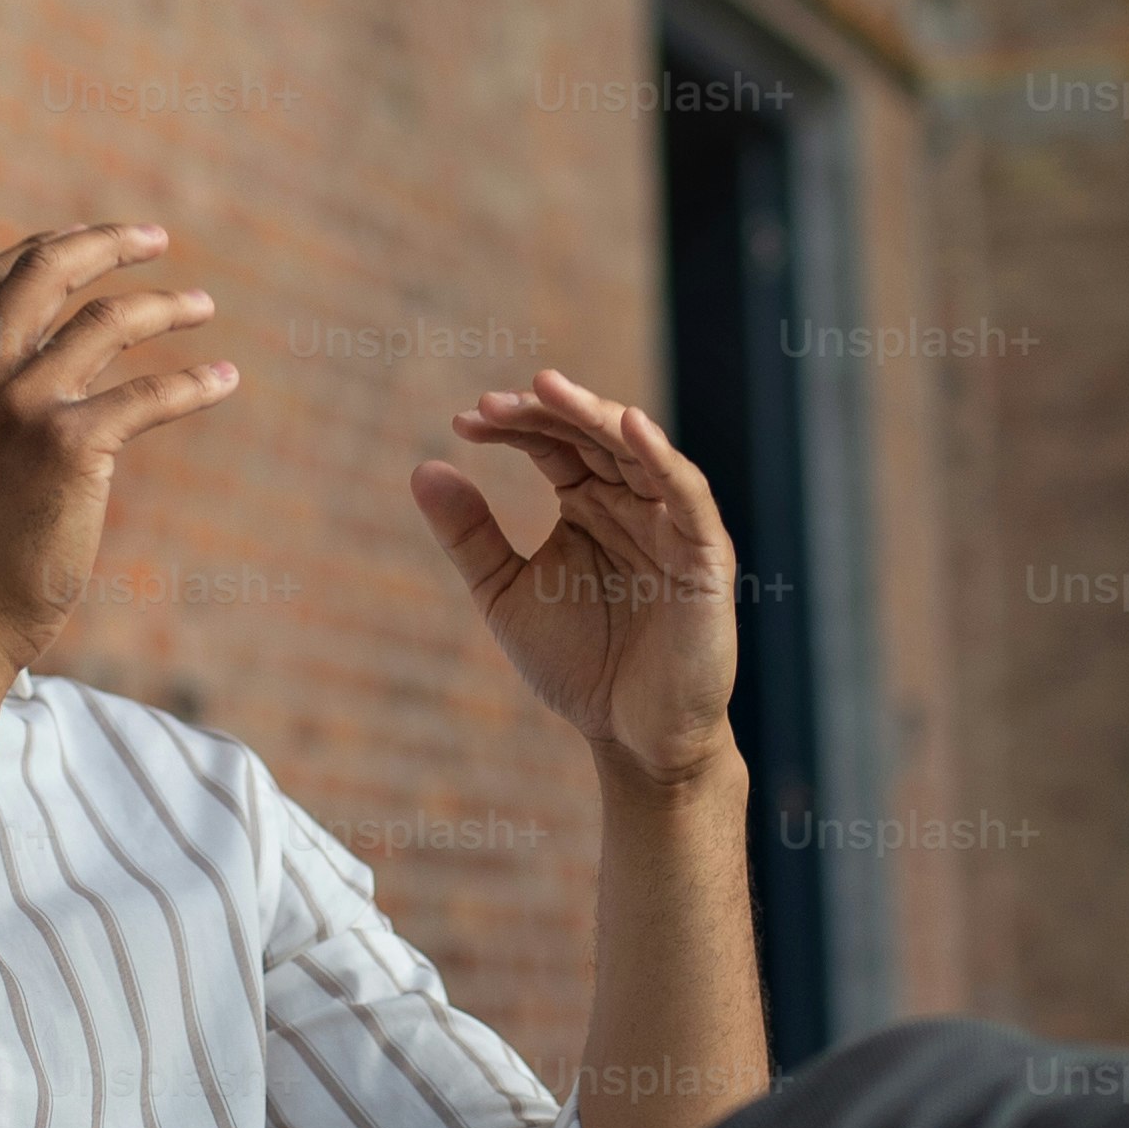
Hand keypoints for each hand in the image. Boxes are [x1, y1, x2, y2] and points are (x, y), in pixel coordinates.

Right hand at [0, 223, 233, 685]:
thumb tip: (39, 362)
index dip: (52, 247)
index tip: (94, 241)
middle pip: (50, 270)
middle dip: (109, 243)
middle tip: (156, 239)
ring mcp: (18, 403)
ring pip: (109, 321)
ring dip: (165, 306)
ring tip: (202, 306)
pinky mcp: (69, 445)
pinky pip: (149, 393)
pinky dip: (194, 383)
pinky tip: (222, 381)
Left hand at [412, 371, 739, 785]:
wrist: (633, 738)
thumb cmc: (579, 665)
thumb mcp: (505, 594)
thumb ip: (470, 536)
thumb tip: (422, 468)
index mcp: (589, 504)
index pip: (553, 444)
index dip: (514, 425)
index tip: (463, 422)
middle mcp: (632, 503)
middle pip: (593, 435)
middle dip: (547, 412)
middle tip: (493, 404)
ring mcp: (672, 525)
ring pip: (638, 451)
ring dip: (596, 416)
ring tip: (550, 389)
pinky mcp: (706, 556)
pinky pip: (687, 496)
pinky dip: (663, 459)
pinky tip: (631, 426)